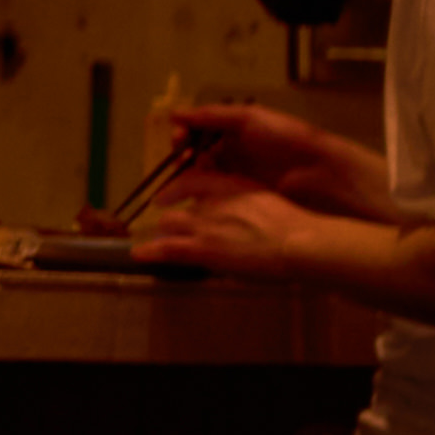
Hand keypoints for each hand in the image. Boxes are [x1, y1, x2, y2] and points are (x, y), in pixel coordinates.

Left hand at [147, 177, 351, 278]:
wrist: (296, 242)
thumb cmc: (293, 225)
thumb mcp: (267, 201)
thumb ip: (248, 203)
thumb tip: (243, 213)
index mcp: (230, 184)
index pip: (193, 179)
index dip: (176, 189)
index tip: (167, 196)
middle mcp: (212, 201)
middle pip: (179, 205)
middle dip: (174, 217)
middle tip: (172, 227)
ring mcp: (205, 225)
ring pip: (170, 224)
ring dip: (165, 234)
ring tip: (154, 245)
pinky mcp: (202, 249)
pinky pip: (167, 249)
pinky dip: (150, 252)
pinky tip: (137, 254)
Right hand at [160, 99, 352, 200]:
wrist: (318, 172)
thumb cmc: (284, 138)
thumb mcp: (249, 118)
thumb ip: (212, 115)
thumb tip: (174, 114)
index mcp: (237, 127)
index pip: (201, 127)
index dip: (186, 133)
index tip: (177, 141)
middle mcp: (235, 148)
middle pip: (198, 149)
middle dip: (184, 153)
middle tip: (180, 161)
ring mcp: (238, 172)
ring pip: (204, 171)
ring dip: (191, 173)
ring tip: (187, 178)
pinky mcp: (242, 194)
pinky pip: (216, 190)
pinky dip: (203, 190)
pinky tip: (196, 193)